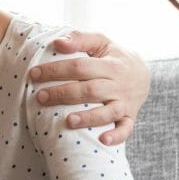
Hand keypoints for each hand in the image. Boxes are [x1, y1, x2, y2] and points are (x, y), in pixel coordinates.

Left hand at [29, 31, 149, 144]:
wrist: (144, 74)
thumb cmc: (114, 57)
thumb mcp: (101, 42)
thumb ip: (80, 39)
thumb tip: (58, 42)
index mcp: (111, 64)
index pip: (80, 67)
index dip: (56, 70)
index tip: (34, 74)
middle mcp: (119, 85)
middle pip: (90, 90)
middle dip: (64, 94)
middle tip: (40, 97)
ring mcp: (125, 103)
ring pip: (108, 112)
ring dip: (88, 118)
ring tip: (68, 121)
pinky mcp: (130, 118)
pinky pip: (126, 129)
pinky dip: (116, 136)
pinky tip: (102, 140)